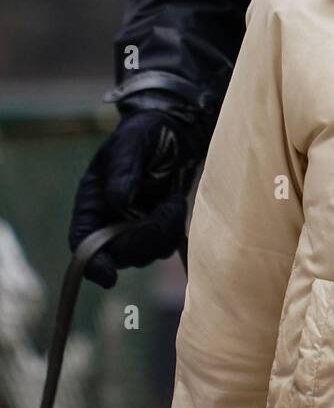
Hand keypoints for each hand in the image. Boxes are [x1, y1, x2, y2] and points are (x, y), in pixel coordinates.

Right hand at [69, 111, 199, 287]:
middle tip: (167, 209)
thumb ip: (124, 167)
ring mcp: (133, 228)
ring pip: (145, 254)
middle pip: (118, 255)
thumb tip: (118, 200)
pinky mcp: (157, 228)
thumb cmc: (144, 132)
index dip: (92, 264)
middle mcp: (108, 221)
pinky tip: (177, 204)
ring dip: (163, 233)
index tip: (108, 276)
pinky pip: (164, 245)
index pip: (83, 243)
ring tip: (174, 201)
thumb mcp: (132, 140)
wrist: (173, 131)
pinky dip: (174, 230)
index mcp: (91, 203)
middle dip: (143, 240)